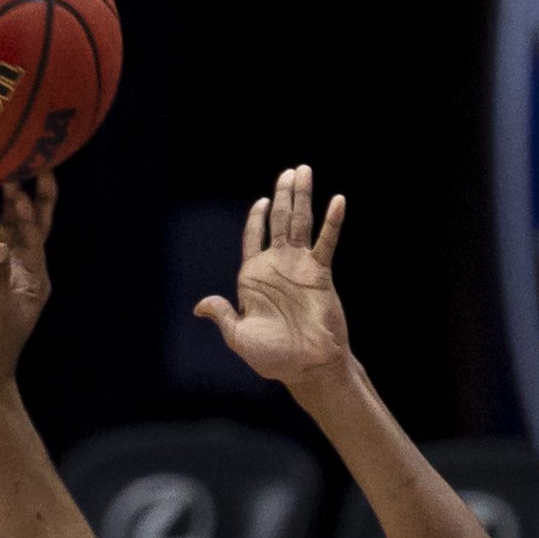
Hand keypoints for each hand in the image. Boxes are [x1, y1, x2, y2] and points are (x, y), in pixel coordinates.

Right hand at [0, 172, 58, 385]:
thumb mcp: (0, 310)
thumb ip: (0, 277)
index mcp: (35, 274)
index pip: (36, 233)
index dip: (31, 210)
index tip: (22, 190)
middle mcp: (18, 265)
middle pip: (27, 222)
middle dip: (30, 195)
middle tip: (31, 163)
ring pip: (0, 226)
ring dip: (1, 202)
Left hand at [192, 163, 353, 389]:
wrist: (308, 366)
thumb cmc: (273, 357)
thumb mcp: (240, 337)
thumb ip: (224, 316)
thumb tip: (200, 306)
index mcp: (254, 277)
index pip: (253, 237)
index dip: (256, 218)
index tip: (262, 201)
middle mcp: (277, 266)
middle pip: (278, 221)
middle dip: (282, 195)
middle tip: (290, 171)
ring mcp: (300, 267)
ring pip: (300, 223)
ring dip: (302, 197)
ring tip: (304, 171)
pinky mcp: (320, 273)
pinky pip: (326, 242)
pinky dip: (332, 222)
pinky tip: (337, 201)